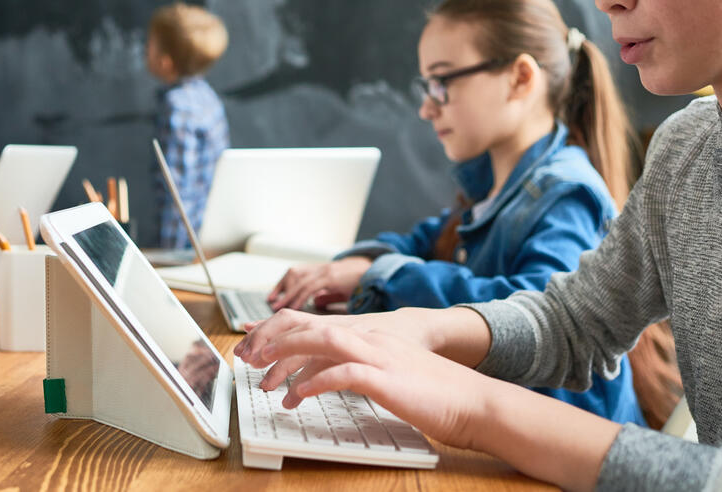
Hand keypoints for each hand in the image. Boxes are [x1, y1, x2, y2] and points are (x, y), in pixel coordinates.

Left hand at [235, 306, 492, 373]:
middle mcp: (368, 337)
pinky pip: (343, 374)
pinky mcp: (385, 378)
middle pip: (308, 326)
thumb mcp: (386, 370)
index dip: (277, 328)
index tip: (253, 343)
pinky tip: (298, 396)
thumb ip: (354, 366)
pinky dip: (315, 382)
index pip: (312, 321)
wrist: (474, 400)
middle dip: (272, 340)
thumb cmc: (432, 391)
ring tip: (264, 379)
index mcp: (366, 333)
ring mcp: (377, 355)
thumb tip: (319, 376)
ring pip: (320, 342)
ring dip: (286, 359)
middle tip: (247, 359)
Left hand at [268, 256, 371, 309]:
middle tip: (271, 303)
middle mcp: (320, 268)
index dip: (281, 285)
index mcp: (320, 271)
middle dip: (280, 288)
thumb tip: (314, 303)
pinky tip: (294, 307)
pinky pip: (311, 287)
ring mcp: (325, 271)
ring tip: (278, 308)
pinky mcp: (331, 277)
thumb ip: (326, 295)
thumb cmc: (358, 282)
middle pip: (293, 274)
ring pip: (299, 280)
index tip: (272, 297)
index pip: (295, 274)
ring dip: (287, 294)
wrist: (375, 272)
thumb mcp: (339, 289)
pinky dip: (300, 297)